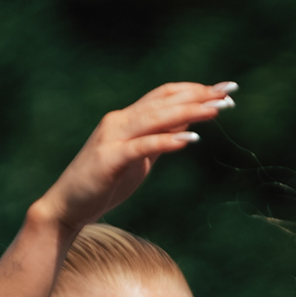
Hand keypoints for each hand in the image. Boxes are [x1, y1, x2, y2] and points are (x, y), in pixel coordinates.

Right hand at [41, 82, 234, 230]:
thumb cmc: (104, 184)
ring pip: (155, 117)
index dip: (194, 90)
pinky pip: (143, 146)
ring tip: (217, 110)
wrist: (67, 206)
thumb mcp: (140, 158)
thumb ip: (159, 138)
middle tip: (228, 92)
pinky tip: (191, 139)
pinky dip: (167, 140)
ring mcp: (113, 138)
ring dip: (189, 111)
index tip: (223, 90)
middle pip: (163, 101)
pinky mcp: (109, 159)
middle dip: (198, 95)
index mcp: (127, 119)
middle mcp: (119, 121)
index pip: (164, 95)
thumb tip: (188, 122)